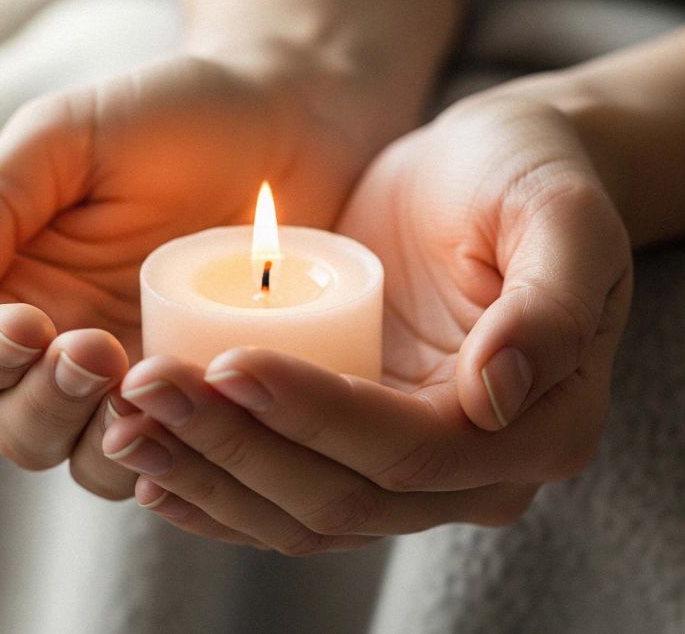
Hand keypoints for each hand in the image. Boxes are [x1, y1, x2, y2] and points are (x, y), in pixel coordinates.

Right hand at [0, 53, 371, 497]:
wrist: (288, 122)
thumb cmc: (168, 117)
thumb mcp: (67, 135)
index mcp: (12, 290)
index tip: (28, 325)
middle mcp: (65, 351)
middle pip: (18, 428)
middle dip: (47, 403)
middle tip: (95, 348)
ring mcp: (140, 383)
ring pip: (91, 461)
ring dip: (107, 441)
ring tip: (147, 385)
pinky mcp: (208, 400)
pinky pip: (178, 461)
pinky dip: (179, 459)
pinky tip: (200, 425)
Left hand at [101, 96, 632, 551]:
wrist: (493, 169)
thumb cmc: (528, 175)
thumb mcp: (559, 214)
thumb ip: (548, 303)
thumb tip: (497, 396)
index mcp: (544, 427)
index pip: (412, 450)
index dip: (317, 419)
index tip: (231, 365)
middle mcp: (480, 473)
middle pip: (343, 497)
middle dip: (236, 451)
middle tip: (147, 390)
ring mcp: (415, 475)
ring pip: (303, 515)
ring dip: (209, 480)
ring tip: (125, 426)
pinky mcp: (359, 452)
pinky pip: (284, 501)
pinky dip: (216, 495)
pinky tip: (151, 470)